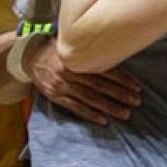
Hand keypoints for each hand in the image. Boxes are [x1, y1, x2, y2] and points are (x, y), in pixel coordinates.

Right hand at [23, 35, 142, 125]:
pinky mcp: (56, 97)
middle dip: (120, 94)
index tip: (138, 87)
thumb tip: (116, 52)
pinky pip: (76, 108)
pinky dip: (90, 114)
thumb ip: (89, 51)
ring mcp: (62, 86)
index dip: (122, 79)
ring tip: (125, 113)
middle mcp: (71, 72)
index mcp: (77, 58)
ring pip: (90, 98)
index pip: (104, 70)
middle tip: (137, 101)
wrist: (28, 57)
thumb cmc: (56, 50)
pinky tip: (103, 120)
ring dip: (109, 107)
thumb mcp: (72, 45)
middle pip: (100, 86)